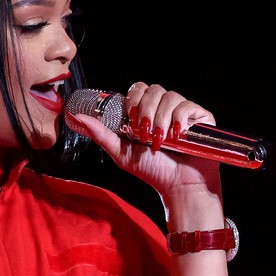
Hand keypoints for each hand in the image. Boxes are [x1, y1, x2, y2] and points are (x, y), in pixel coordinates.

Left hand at [65, 82, 223, 199]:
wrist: (179, 186)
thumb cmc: (153, 171)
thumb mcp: (121, 152)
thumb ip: (100, 134)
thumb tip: (75, 116)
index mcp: (147, 112)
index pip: (138, 89)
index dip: (134, 100)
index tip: (132, 121)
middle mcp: (165, 108)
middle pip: (153, 89)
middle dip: (145, 110)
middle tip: (144, 133)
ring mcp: (183, 112)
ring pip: (170, 96)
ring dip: (161, 119)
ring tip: (160, 140)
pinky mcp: (201, 117)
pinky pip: (188, 105)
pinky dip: (180, 119)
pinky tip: (177, 135)